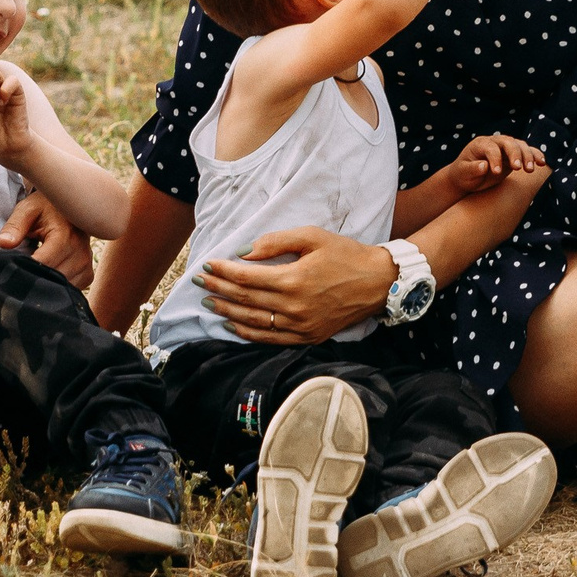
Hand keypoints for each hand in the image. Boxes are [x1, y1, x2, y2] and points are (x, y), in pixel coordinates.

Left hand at [0, 190, 94, 288]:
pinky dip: (57, 285)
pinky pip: (70, 289)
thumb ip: (14, 226)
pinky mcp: (87, 274)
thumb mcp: (27, 210)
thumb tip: (2, 243)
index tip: (11, 267)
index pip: (43, 264)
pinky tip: (48, 273)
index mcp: (65, 236)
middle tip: (20, 269)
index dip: (25, 268)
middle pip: (52, 278)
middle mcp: (80, 252)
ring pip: (61, 287)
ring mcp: (86, 265)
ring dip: (45, 282)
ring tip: (35, 269)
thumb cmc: (45, 208)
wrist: (71, 207)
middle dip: (34, 276)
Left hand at [199, 226, 395, 344]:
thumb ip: (276, 242)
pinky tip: (233, 326)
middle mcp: (294, 307)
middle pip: (245, 300)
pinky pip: (270, 339)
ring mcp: (300, 326)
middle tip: (199, 281)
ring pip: (253, 322)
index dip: (223, 271)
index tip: (207, 264)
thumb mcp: (312, 237)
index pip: (246, 278)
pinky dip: (247, 334)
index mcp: (294, 280)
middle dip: (218, 289)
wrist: (378, 283)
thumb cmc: (345, 255)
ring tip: (209, 303)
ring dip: (227, 313)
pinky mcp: (307, 337)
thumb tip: (244, 252)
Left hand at [449, 133, 546, 194]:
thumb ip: (472, 169)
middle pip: (508, 142)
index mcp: (480, 144)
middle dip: (515, 154)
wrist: (468, 177)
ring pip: (520, 145)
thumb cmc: (463, 175)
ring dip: (527, 156)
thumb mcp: (463, 173)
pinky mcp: (514, 155)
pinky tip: (542, 163)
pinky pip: (527, 151)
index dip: (495, 158)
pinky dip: (535, 155)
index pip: (491, 147)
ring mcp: (505, 147)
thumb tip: (484, 166)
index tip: (496, 172)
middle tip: (519, 169)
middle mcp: (494, 142)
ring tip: (530, 170)